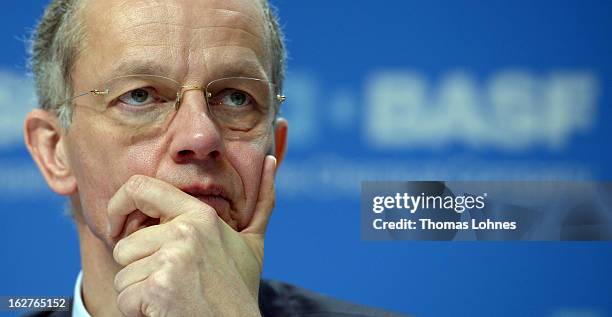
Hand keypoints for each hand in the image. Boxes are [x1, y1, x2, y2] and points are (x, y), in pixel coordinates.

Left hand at [107, 156, 276, 316]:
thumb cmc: (239, 288)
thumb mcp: (252, 241)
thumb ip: (261, 200)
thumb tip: (270, 160)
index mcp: (200, 214)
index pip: (140, 187)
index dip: (119, 206)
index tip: (117, 228)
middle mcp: (185, 231)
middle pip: (125, 245)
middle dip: (138, 270)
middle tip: (170, 282)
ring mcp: (171, 259)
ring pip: (122, 274)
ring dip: (139, 292)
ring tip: (172, 296)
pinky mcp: (158, 288)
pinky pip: (124, 298)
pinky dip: (139, 311)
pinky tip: (167, 310)